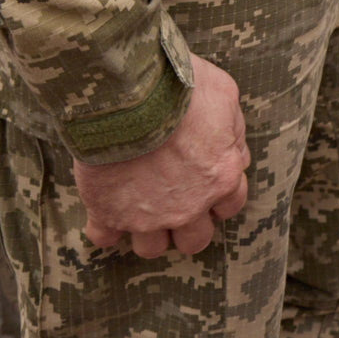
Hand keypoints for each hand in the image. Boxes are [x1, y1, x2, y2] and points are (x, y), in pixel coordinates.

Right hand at [74, 54, 251, 259]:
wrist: (129, 94)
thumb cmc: (180, 89)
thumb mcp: (223, 96)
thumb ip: (232, 131)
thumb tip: (235, 153)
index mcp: (220, 179)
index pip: (229, 206)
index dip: (217, 195)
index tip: (203, 182)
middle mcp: (187, 207)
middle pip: (194, 240)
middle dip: (187, 225)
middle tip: (173, 200)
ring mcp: (146, 215)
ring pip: (151, 248)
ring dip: (147, 231)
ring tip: (138, 206)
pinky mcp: (107, 212)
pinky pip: (103, 237)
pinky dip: (104, 226)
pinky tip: (105, 207)